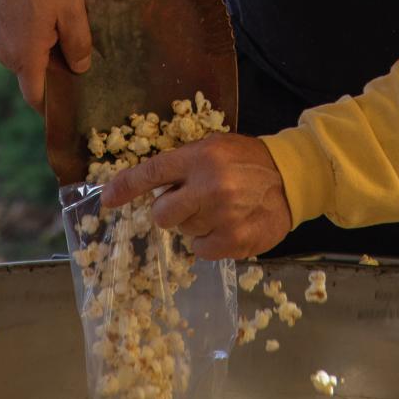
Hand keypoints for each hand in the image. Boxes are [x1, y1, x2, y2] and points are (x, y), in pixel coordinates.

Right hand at [0, 0, 90, 111]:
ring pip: (25, 58)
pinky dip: (33, 39)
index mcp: (26, 55)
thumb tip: (81, 69)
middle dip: (55, 74)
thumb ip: (78, 42)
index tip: (72, 108)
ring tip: (68, 35)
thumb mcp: (71, 7)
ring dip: (44, 53)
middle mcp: (7, 54)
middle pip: (33, 76)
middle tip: (81, 61)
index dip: (52, 107)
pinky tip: (49, 20)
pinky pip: (16, 42)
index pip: (36, 98)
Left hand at [100, 134, 292, 260]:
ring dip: (195, 224)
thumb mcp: (215, 148)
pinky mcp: (233, 241)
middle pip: (161, 214)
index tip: (107, 199)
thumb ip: (184, 164)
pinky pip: (201, 251)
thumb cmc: (247, 161)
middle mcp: (208, 186)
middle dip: (169, 212)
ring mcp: (221, 216)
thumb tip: (148, 186)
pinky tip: (228, 225)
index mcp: (200, 157)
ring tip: (220, 209)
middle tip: (190, 203)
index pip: (153, 172)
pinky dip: (210, 242)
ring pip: (183, 232)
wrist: (291, 179)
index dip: (126, 187)